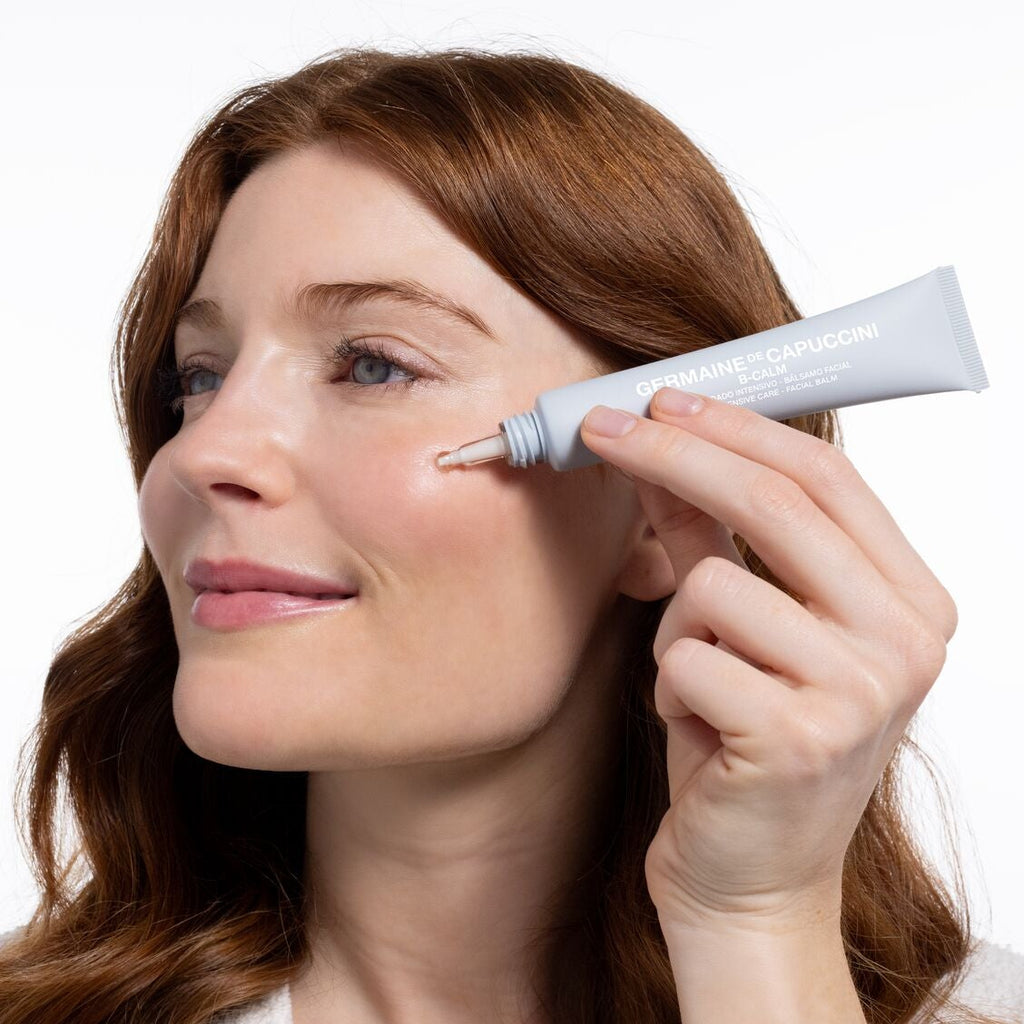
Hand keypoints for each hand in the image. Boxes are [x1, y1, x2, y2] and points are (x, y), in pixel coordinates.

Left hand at [580, 389, 956, 931]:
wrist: (750, 884)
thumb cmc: (745, 749)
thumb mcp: (740, 631)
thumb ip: (712, 537)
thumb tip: (660, 448)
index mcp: (910, 602)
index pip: (824, 477)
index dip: (736, 427)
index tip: (664, 398)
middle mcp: (906, 641)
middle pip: (775, 502)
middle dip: (672, 455)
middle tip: (600, 429)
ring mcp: (861, 691)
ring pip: (714, 584)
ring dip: (677, 629)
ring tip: (700, 686)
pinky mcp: (798, 738)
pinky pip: (686, 657)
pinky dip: (669, 686)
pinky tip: (699, 732)